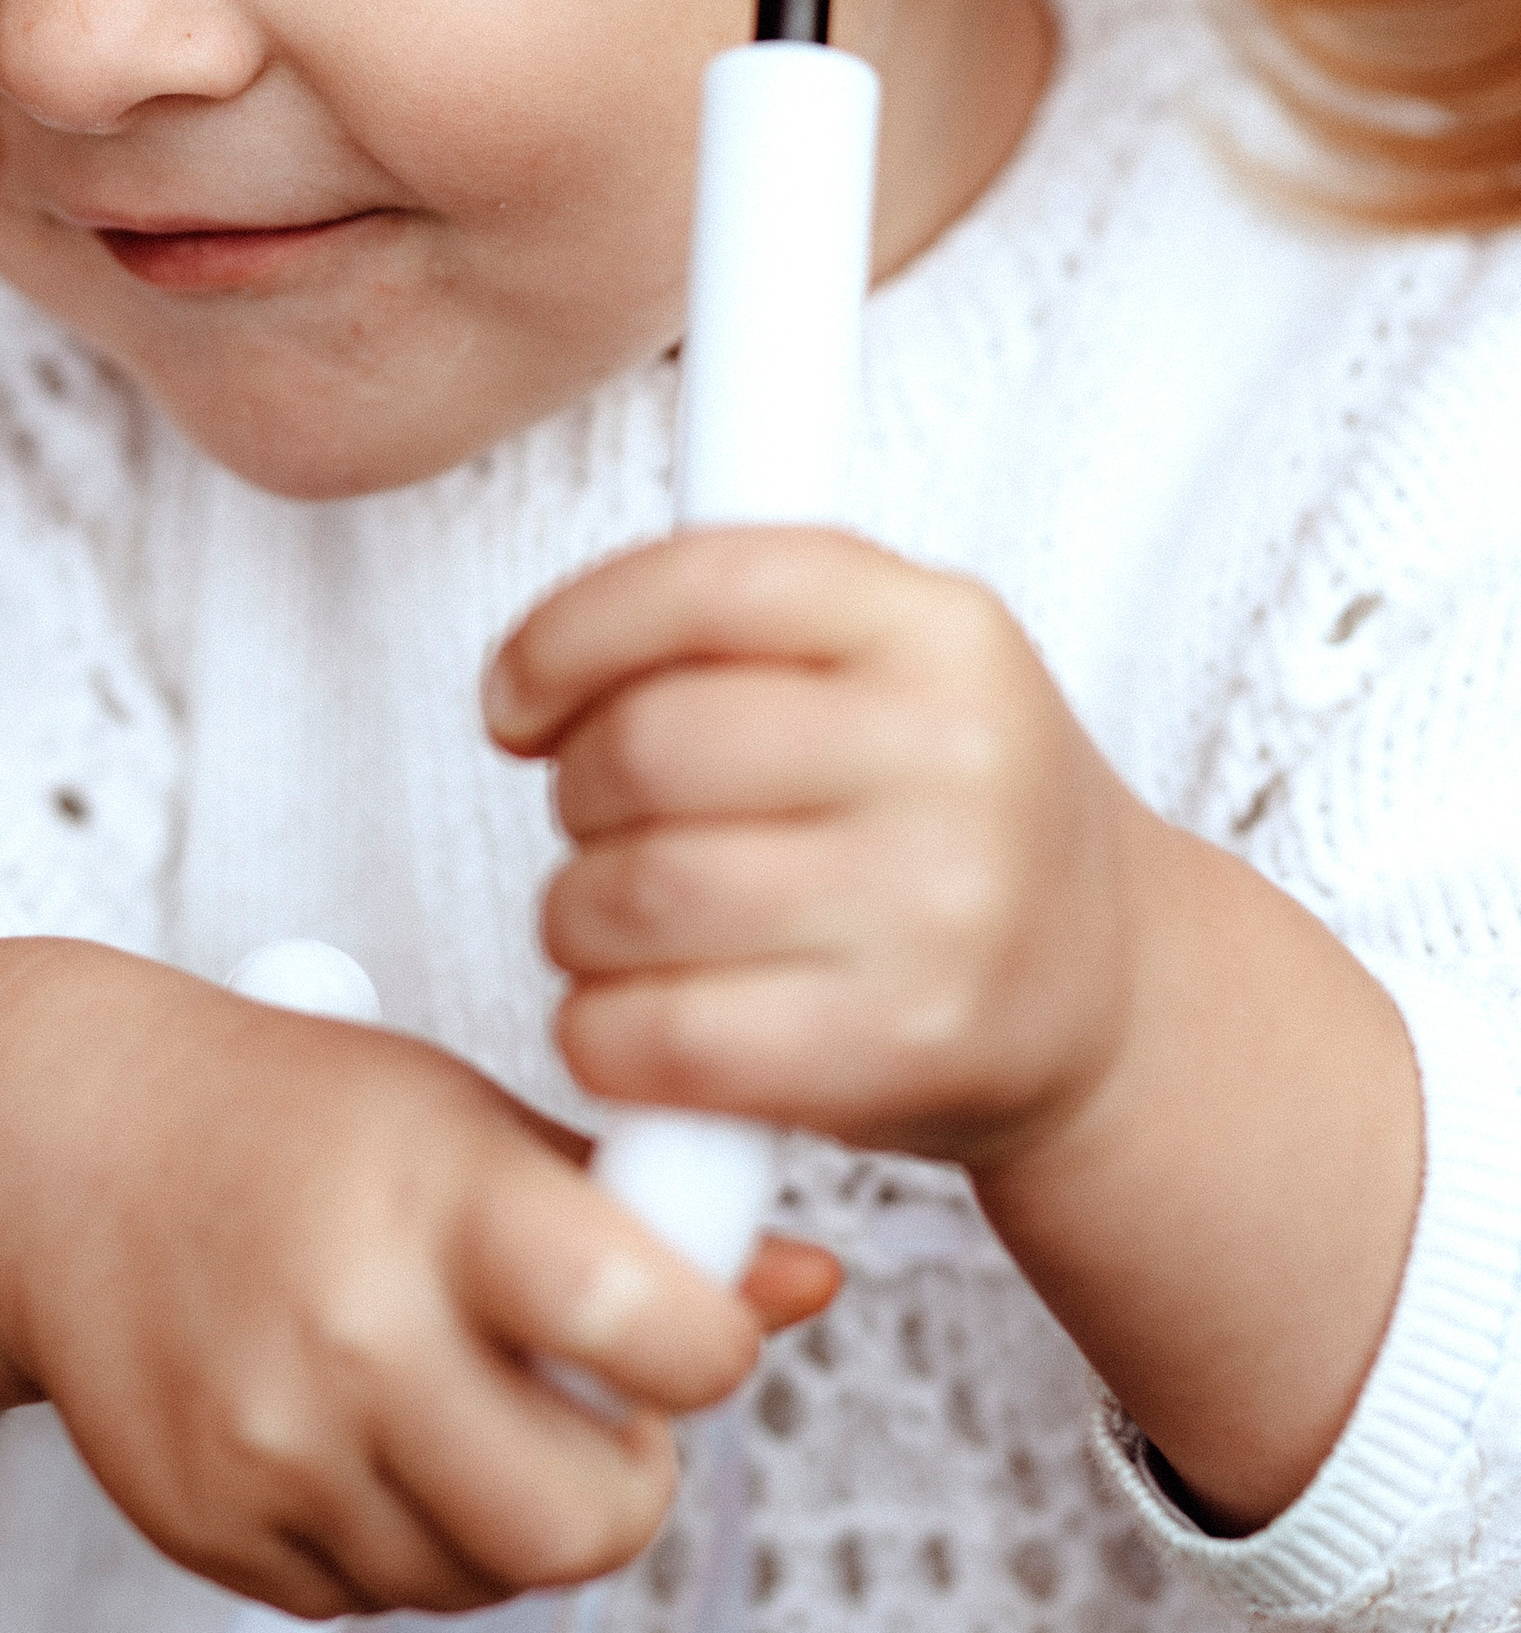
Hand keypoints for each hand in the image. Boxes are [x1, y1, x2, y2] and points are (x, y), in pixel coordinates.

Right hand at [0, 945, 830, 1615]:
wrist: (66, 1158)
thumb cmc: (293, 1124)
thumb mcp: (474, 1121)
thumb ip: (642, 1213)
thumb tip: (811, 1285)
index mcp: (444, 1200)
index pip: (651, 1331)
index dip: (710, 1351)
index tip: (692, 1333)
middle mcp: (354, 1330)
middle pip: (579, 1524)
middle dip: (625, 1489)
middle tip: (602, 1421)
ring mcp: (274, 1444)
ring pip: (480, 1581)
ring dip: (508, 1523)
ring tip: (467, 1411)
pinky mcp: (213, 1530)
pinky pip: (372, 1598)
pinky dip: (402, 1541)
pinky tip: (364, 1434)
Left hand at [485, 528, 1142, 1170]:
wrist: (1116, 1002)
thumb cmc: (956, 822)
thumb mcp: (897, 664)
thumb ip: (738, 620)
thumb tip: (531, 674)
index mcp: (944, 629)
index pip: (705, 583)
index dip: (567, 636)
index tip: (517, 698)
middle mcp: (954, 756)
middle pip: (645, 746)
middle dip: (578, 793)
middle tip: (607, 826)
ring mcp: (934, 910)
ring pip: (629, 894)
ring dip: (577, 918)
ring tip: (627, 924)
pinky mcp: (896, 1049)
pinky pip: (657, 1035)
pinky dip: (601, 1031)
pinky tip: (636, 1016)